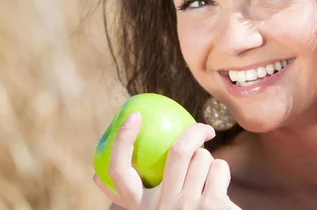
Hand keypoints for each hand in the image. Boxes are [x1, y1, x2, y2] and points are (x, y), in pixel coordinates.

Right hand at [93, 112, 240, 208]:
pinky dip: (221, 172)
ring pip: (203, 157)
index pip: (119, 171)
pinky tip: (220, 190)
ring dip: (210, 161)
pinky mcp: (213, 205)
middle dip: (195, 132)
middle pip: (178, 151)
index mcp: (141, 209)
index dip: (123, 140)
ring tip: (209, 177)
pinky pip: (219, 168)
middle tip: (205, 130)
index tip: (133, 117)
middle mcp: (162, 207)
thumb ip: (134, 199)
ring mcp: (188, 206)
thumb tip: (94, 177)